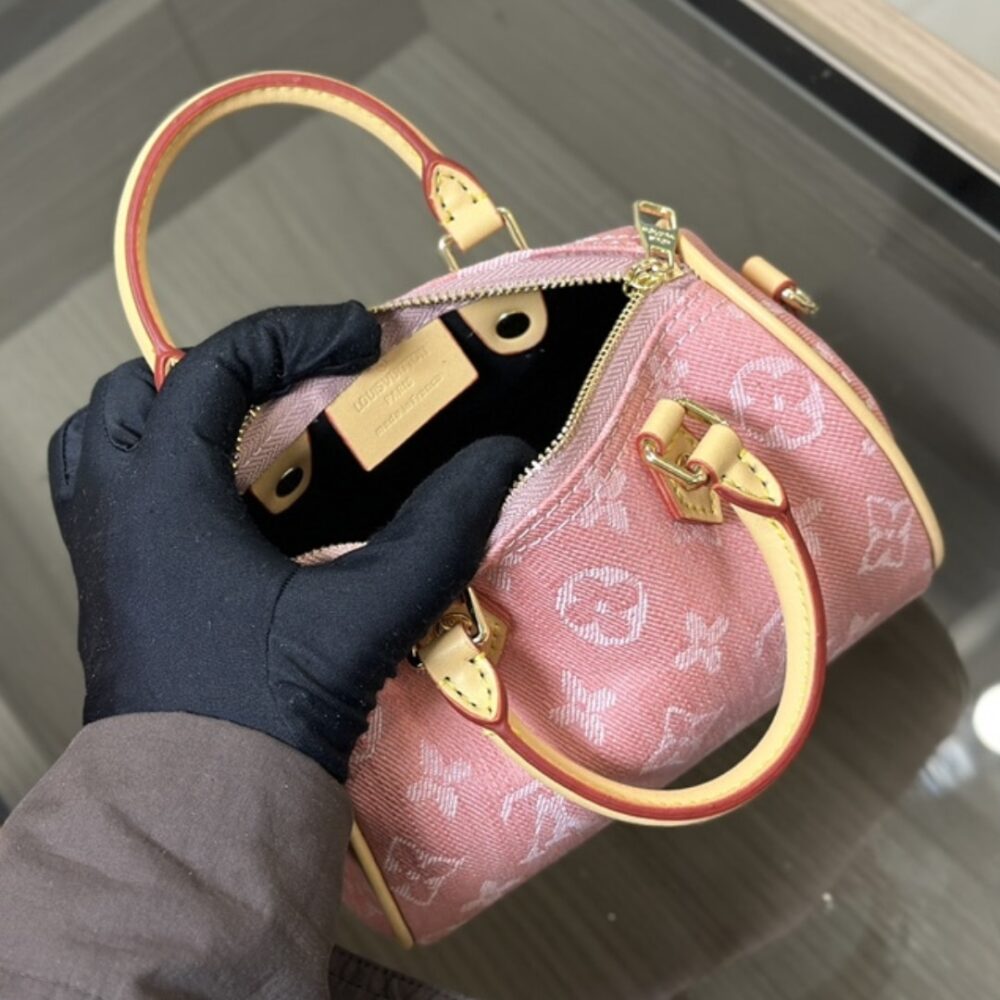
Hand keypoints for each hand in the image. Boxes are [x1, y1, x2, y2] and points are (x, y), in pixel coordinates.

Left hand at [48, 303, 533, 780]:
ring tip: (247, 428)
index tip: (356, 337)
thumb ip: (442, 526)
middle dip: (221, 367)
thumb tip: (500, 461)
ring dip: (173, 414)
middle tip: (291, 382)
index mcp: (163, 496)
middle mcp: (118, 514)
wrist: (205, 808)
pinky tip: (230, 504)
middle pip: (139, 387)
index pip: (214, 365)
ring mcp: (106, 552)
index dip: (294, 332)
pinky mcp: (118, 588)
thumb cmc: (264, 711)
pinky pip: (116, 496)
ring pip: (106, 439)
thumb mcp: (366, 609)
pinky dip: (166, 472)